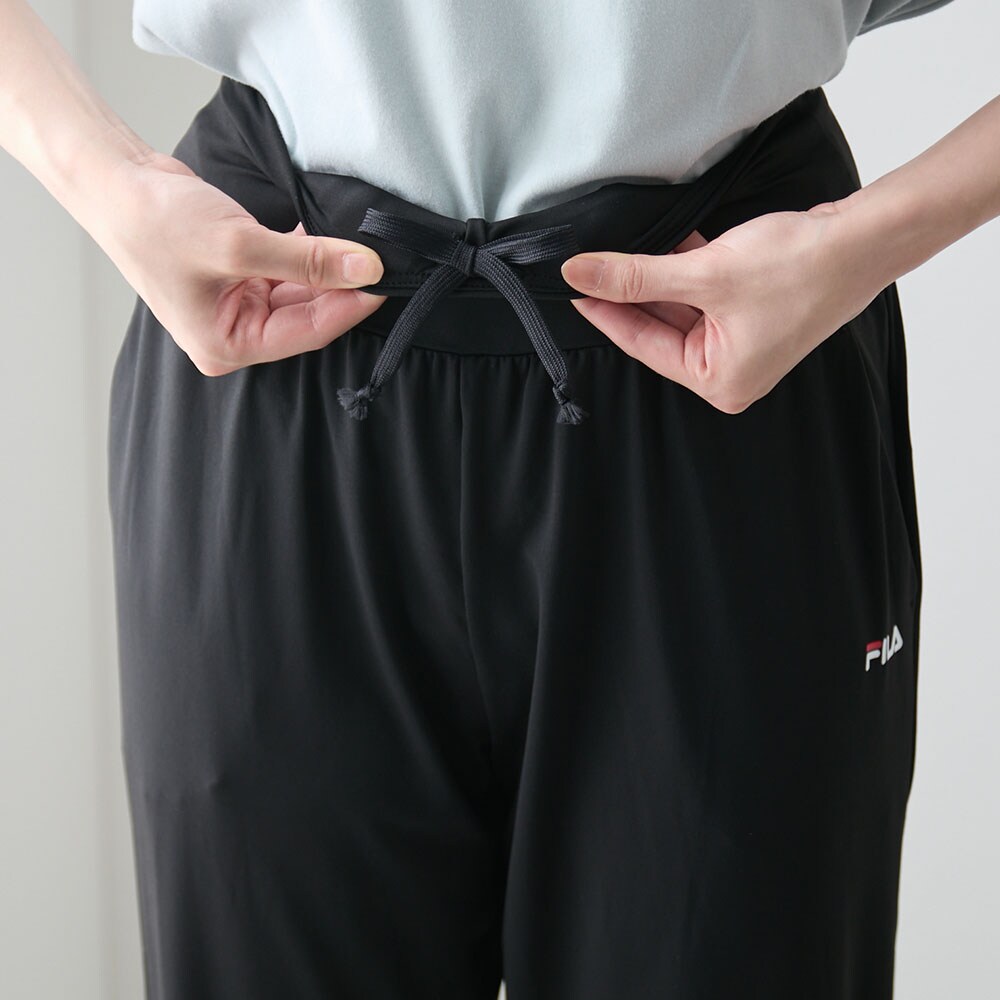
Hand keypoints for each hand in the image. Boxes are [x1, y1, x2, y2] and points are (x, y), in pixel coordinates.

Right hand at [97, 152, 387, 374]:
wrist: (114, 180)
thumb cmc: (154, 222)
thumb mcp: (239, 243)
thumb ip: (307, 259)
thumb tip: (366, 268)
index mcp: (227, 345)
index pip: (307, 332)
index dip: (349, 306)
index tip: (385, 281)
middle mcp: (235, 331)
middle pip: (307, 314)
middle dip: (341, 286)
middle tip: (381, 258)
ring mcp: (238, 303)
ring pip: (301, 291)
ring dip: (327, 267)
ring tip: (360, 242)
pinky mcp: (242, 274)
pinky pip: (288, 270)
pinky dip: (308, 252)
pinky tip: (329, 232)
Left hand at [559, 202, 887, 413]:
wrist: (864, 239)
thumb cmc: (798, 268)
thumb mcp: (703, 274)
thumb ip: (635, 275)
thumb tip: (580, 274)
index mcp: (719, 381)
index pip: (642, 345)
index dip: (603, 312)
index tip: (572, 287)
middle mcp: (730, 370)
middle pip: (660, 327)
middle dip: (630, 292)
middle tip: (588, 264)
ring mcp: (742, 341)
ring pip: (680, 306)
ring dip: (656, 276)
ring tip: (622, 248)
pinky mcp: (752, 311)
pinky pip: (704, 293)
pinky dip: (686, 269)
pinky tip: (666, 241)